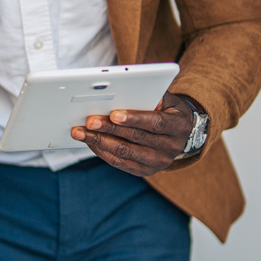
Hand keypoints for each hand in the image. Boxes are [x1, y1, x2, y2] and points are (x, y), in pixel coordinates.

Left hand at [71, 91, 194, 176]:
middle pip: (135, 138)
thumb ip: (151, 94)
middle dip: (109, 128)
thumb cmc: (168, 111)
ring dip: (99, 141)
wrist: (180, 135)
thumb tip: (126, 89)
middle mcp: (170, 147)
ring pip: (125, 152)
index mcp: (178, 126)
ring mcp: (158, 161)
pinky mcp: (145, 170)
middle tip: (89, 121)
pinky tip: (89, 142)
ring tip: (80, 132)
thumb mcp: (168, 99)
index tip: (114, 113)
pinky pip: (120, 162)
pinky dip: (102, 152)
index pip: (155, 123)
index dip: (134, 118)